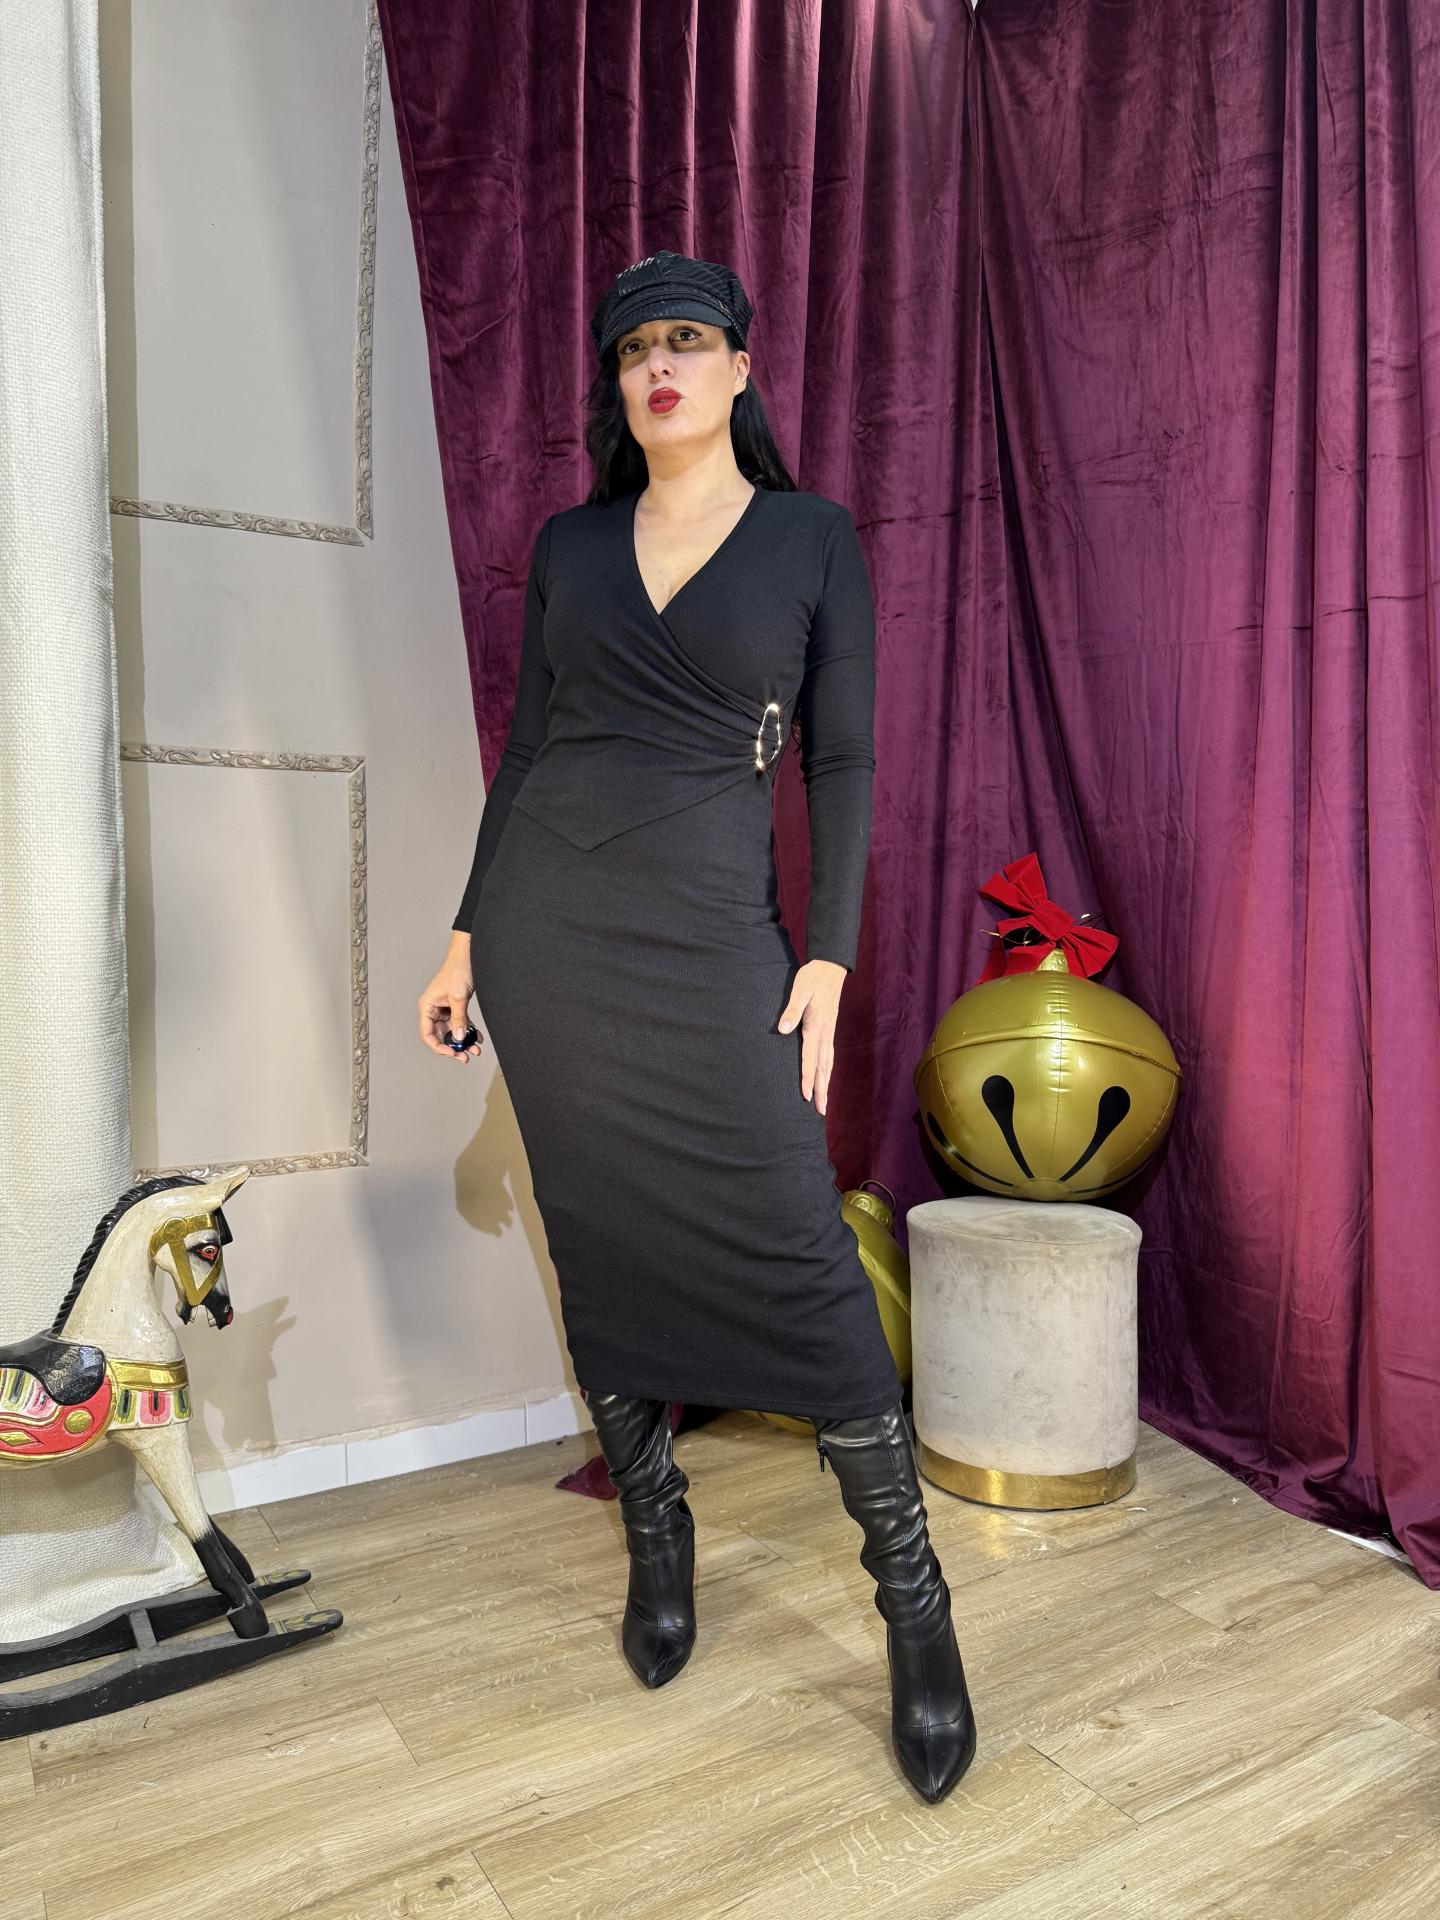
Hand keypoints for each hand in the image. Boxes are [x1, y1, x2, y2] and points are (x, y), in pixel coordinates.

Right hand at [419, 933, 482, 1061]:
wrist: (469, 955)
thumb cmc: (458, 969)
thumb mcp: (458, 997)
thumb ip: (458, 1019)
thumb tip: (458, 1038)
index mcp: (427, 1006)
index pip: (427, 1034)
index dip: (439, 1047)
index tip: (453, 1053)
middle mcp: (433, 1009)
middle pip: (440, 1035)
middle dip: (454, 1047)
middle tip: (466, 1056)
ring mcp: (444, 1009)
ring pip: (452, 1031)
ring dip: (463, 1041)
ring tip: (475, 1049)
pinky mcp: (454, 1006)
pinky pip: (460, 1023)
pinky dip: (468, 1031)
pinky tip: (477, 1038)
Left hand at [777, 958, 848, 1113]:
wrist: (831, 967)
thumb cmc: (812, 977)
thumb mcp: (800, 990)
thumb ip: (791, 1010)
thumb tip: (783, 1029)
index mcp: (816, 1027)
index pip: (810, 1058)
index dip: (807, 1078)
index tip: (805, 1096)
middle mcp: (824, 1033)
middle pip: (823, 1067)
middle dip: (821, 1090)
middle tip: (821, 1112)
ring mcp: (829, 1032)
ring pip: (828, 1064)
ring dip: (825, 1084)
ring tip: (824, 1103)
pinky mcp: (829, 1029)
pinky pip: (829, 1056)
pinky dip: (827, 1071)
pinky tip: (826, 1077)